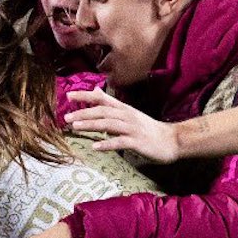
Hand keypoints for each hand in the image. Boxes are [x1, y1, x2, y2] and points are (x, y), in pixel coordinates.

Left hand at [63, 88, 179, 162]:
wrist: (172, 140)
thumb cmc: (148, 128)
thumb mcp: (130, 113)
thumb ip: (112, 104)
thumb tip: (95, 92)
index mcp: (124, 109)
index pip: (102, 99)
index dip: (85, 96)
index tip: (68, 95)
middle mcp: (127, 116)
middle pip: (102, 112)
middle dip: (83, 113)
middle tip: (66, 117)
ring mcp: (132, 129)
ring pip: (109, 124)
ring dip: (91, 125)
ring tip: (75, 127)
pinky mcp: (137, 142)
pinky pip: (120, 142)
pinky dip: (107, 143)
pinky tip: (95, 146)